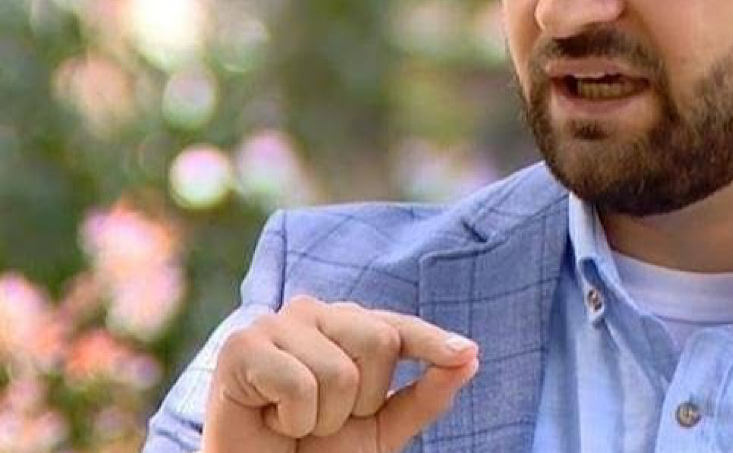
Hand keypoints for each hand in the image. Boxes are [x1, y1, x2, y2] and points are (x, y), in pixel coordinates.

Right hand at [202, 296, 478, 452]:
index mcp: (346, 325)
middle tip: (324, 419)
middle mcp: (313, 313)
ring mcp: (276, 324)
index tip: (466, 353)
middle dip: (363, 401)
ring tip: (294, 421)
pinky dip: (292, 420)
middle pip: (378, 342)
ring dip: (323, 418)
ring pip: (340, 372)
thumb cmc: (314, 449)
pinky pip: (299, 385)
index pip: (398, 327)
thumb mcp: (380, 428)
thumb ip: (424, 395)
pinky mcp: (242, 346)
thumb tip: (470, 358)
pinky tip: (271, 419)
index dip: (433, 341)